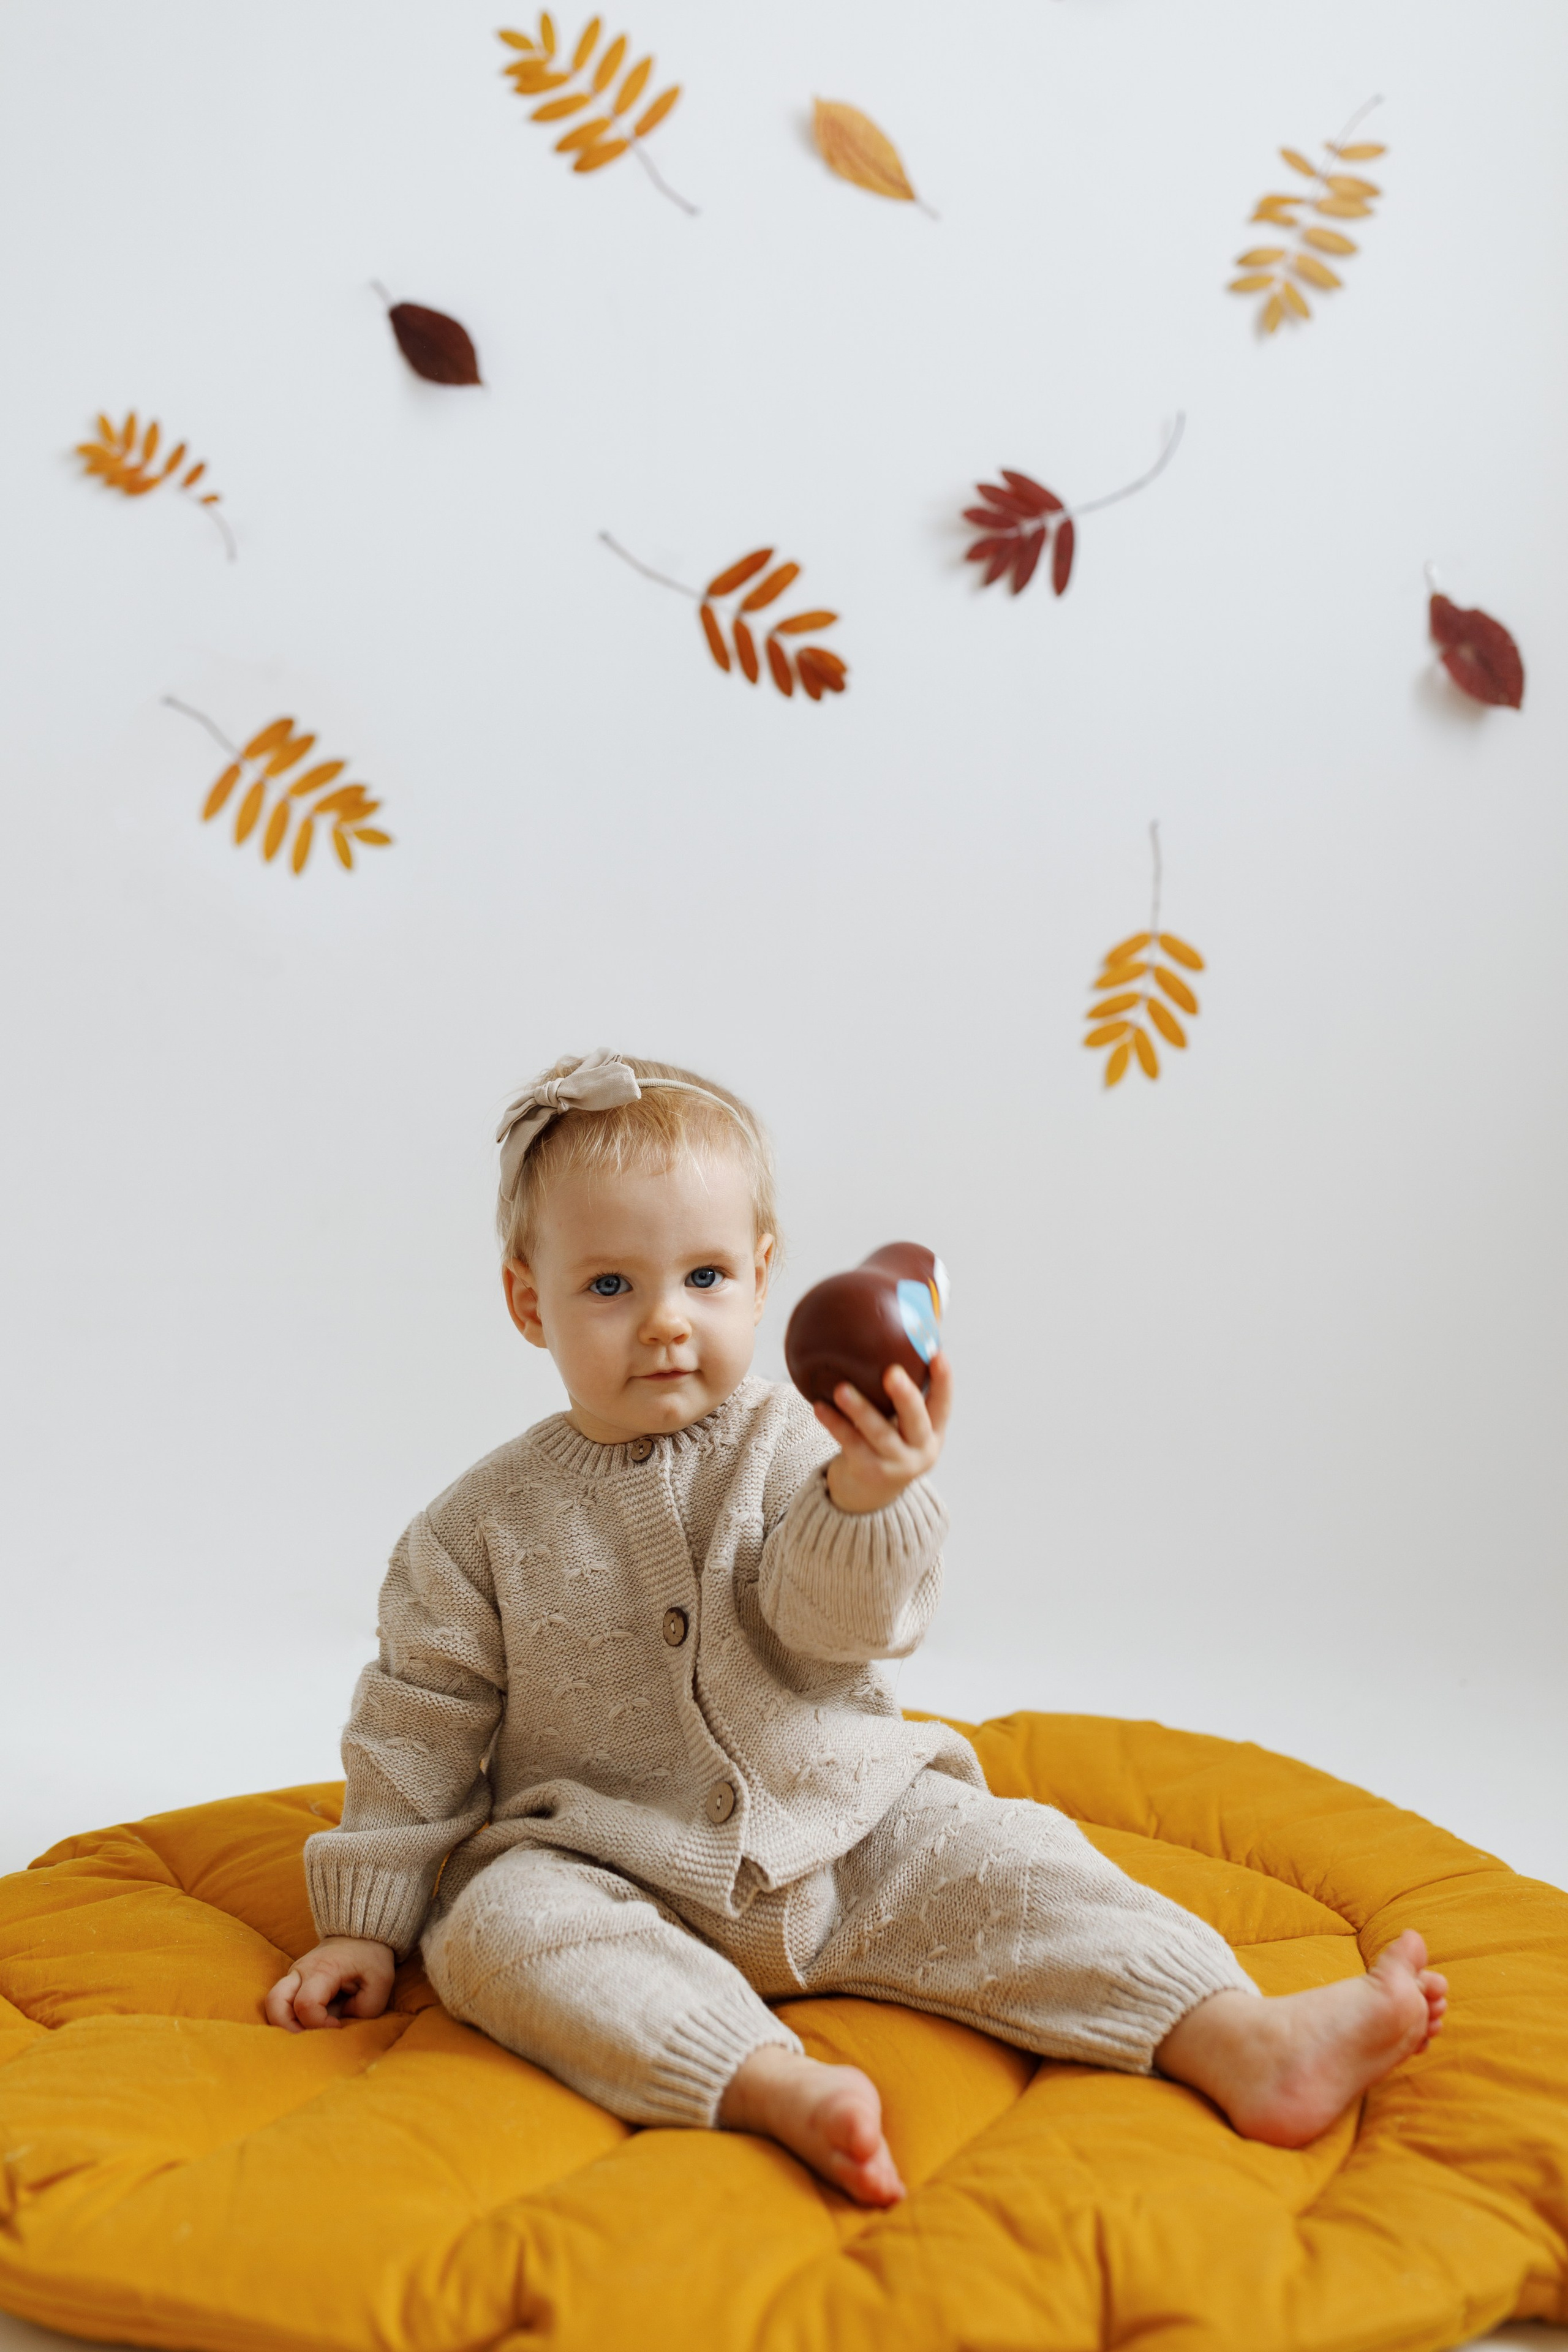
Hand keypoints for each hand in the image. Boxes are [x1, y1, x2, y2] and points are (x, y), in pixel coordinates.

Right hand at [265, 1935, 395, 2031]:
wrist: (359, 1934)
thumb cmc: (369, 1957)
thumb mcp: (381, 1980)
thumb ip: (367, 2007)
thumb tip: (344, 2022)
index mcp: (323, 1969)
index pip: (306, 2004)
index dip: (318, 2024)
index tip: (338, 2027)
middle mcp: (301, 1971)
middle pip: (274, 2003)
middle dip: (286, 2028)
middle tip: (308, 2041)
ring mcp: (294, 1976)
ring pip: (271, 2004)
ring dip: (284, 2024)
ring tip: (306, 2035)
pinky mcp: (294, 1982)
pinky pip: (281, 2003)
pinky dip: (289, 2018)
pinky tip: (306, 2026)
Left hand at [817, 1352, 951, 1515]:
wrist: (870, 1497)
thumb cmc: (885, 1445)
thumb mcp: (901, 1426)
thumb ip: (899, 1395)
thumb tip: (890, 1336)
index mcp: (933, 1434)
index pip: (943, 1404)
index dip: (943, 1380)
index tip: (936, 1353)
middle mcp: (920, 1450)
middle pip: (916, 1421)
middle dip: (905, 1396)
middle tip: (892, 1373)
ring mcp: (895, 1465)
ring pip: (878, 1434)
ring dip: (860, 1410)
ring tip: (841, 1389)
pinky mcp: (870, 1472)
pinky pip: (850, 1443)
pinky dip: (835, 1424)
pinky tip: (819, 1406)